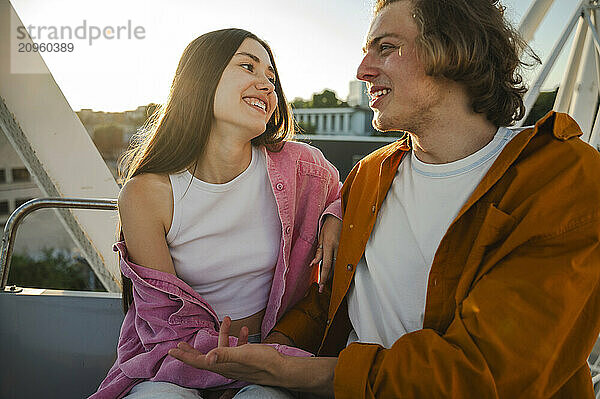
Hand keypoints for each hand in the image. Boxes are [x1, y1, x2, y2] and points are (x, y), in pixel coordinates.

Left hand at [169, 318, 336, 395]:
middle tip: (180, 343)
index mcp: (222, 365)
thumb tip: (208, 358)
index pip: (199, 362)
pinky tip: (245, 329)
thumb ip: (224, 354)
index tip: (172, 351)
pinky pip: (239, 348)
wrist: (282, 369)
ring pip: (223, 349)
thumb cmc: (262, 362)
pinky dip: (239, 338)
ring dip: (223, 334)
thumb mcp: (242, 355)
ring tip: (226, 320)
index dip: (185, 356)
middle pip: (206, 358)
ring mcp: (237, 363)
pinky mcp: (247, 359)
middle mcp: (227, 365)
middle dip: (193, 350)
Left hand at [310, 215, 341, 292]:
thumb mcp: (320, 238)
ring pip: (339, 265)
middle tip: (323, 288)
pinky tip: (338, 272)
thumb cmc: (328, 226)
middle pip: (334, 268)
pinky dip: (339, 267)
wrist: (340, 216)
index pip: (326, 266)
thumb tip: (313, 264)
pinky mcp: (348, 247)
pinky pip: (343, 260)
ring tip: (328, 282)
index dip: (324, 277)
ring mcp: (344, 248)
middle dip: (328, 279)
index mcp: (328, 245)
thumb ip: (318, 252)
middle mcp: (337, 248)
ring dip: (334, 274)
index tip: (320, 286)